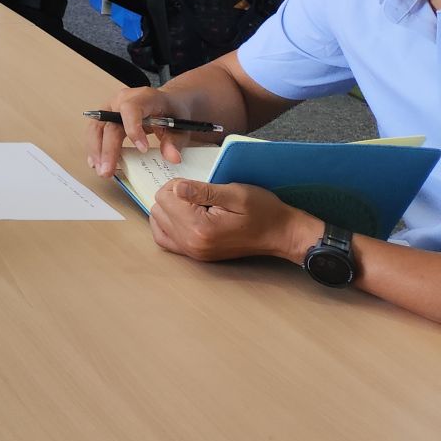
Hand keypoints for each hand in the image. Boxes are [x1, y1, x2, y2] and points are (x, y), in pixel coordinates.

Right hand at [86, 85, 203, 176]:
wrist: (165, 103)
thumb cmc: (172, 112)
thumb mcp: (181, 126)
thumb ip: (175, 141)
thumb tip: (172, 158)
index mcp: (143, 97)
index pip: (131, 109)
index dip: (133, 129)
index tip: (142, 150)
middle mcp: (121, 99)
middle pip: (109, 123)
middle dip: (107, 149)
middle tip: (108, 171)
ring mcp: (111, 107)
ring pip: (96, 127)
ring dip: (96, 150)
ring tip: (101, 170)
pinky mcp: (105, 117)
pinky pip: (96, 131)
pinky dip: (95, 148)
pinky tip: (96, 163)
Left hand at [149, 180, 314, 263]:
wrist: (281, 234)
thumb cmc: (263, 211)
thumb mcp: (235, 193)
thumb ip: (202, 190)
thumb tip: (175, 187)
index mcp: (199, 228)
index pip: (164, 197)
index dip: (178, 185)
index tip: (198, 186)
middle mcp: (192, 244)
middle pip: (158, 209)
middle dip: (173, 197)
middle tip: (198, 195)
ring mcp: (194, 252)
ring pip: (159, 223)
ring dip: (171, 210)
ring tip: (194, 205)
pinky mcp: (197, 255)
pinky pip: (166, 239)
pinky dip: (169, 225)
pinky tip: (184, 216)